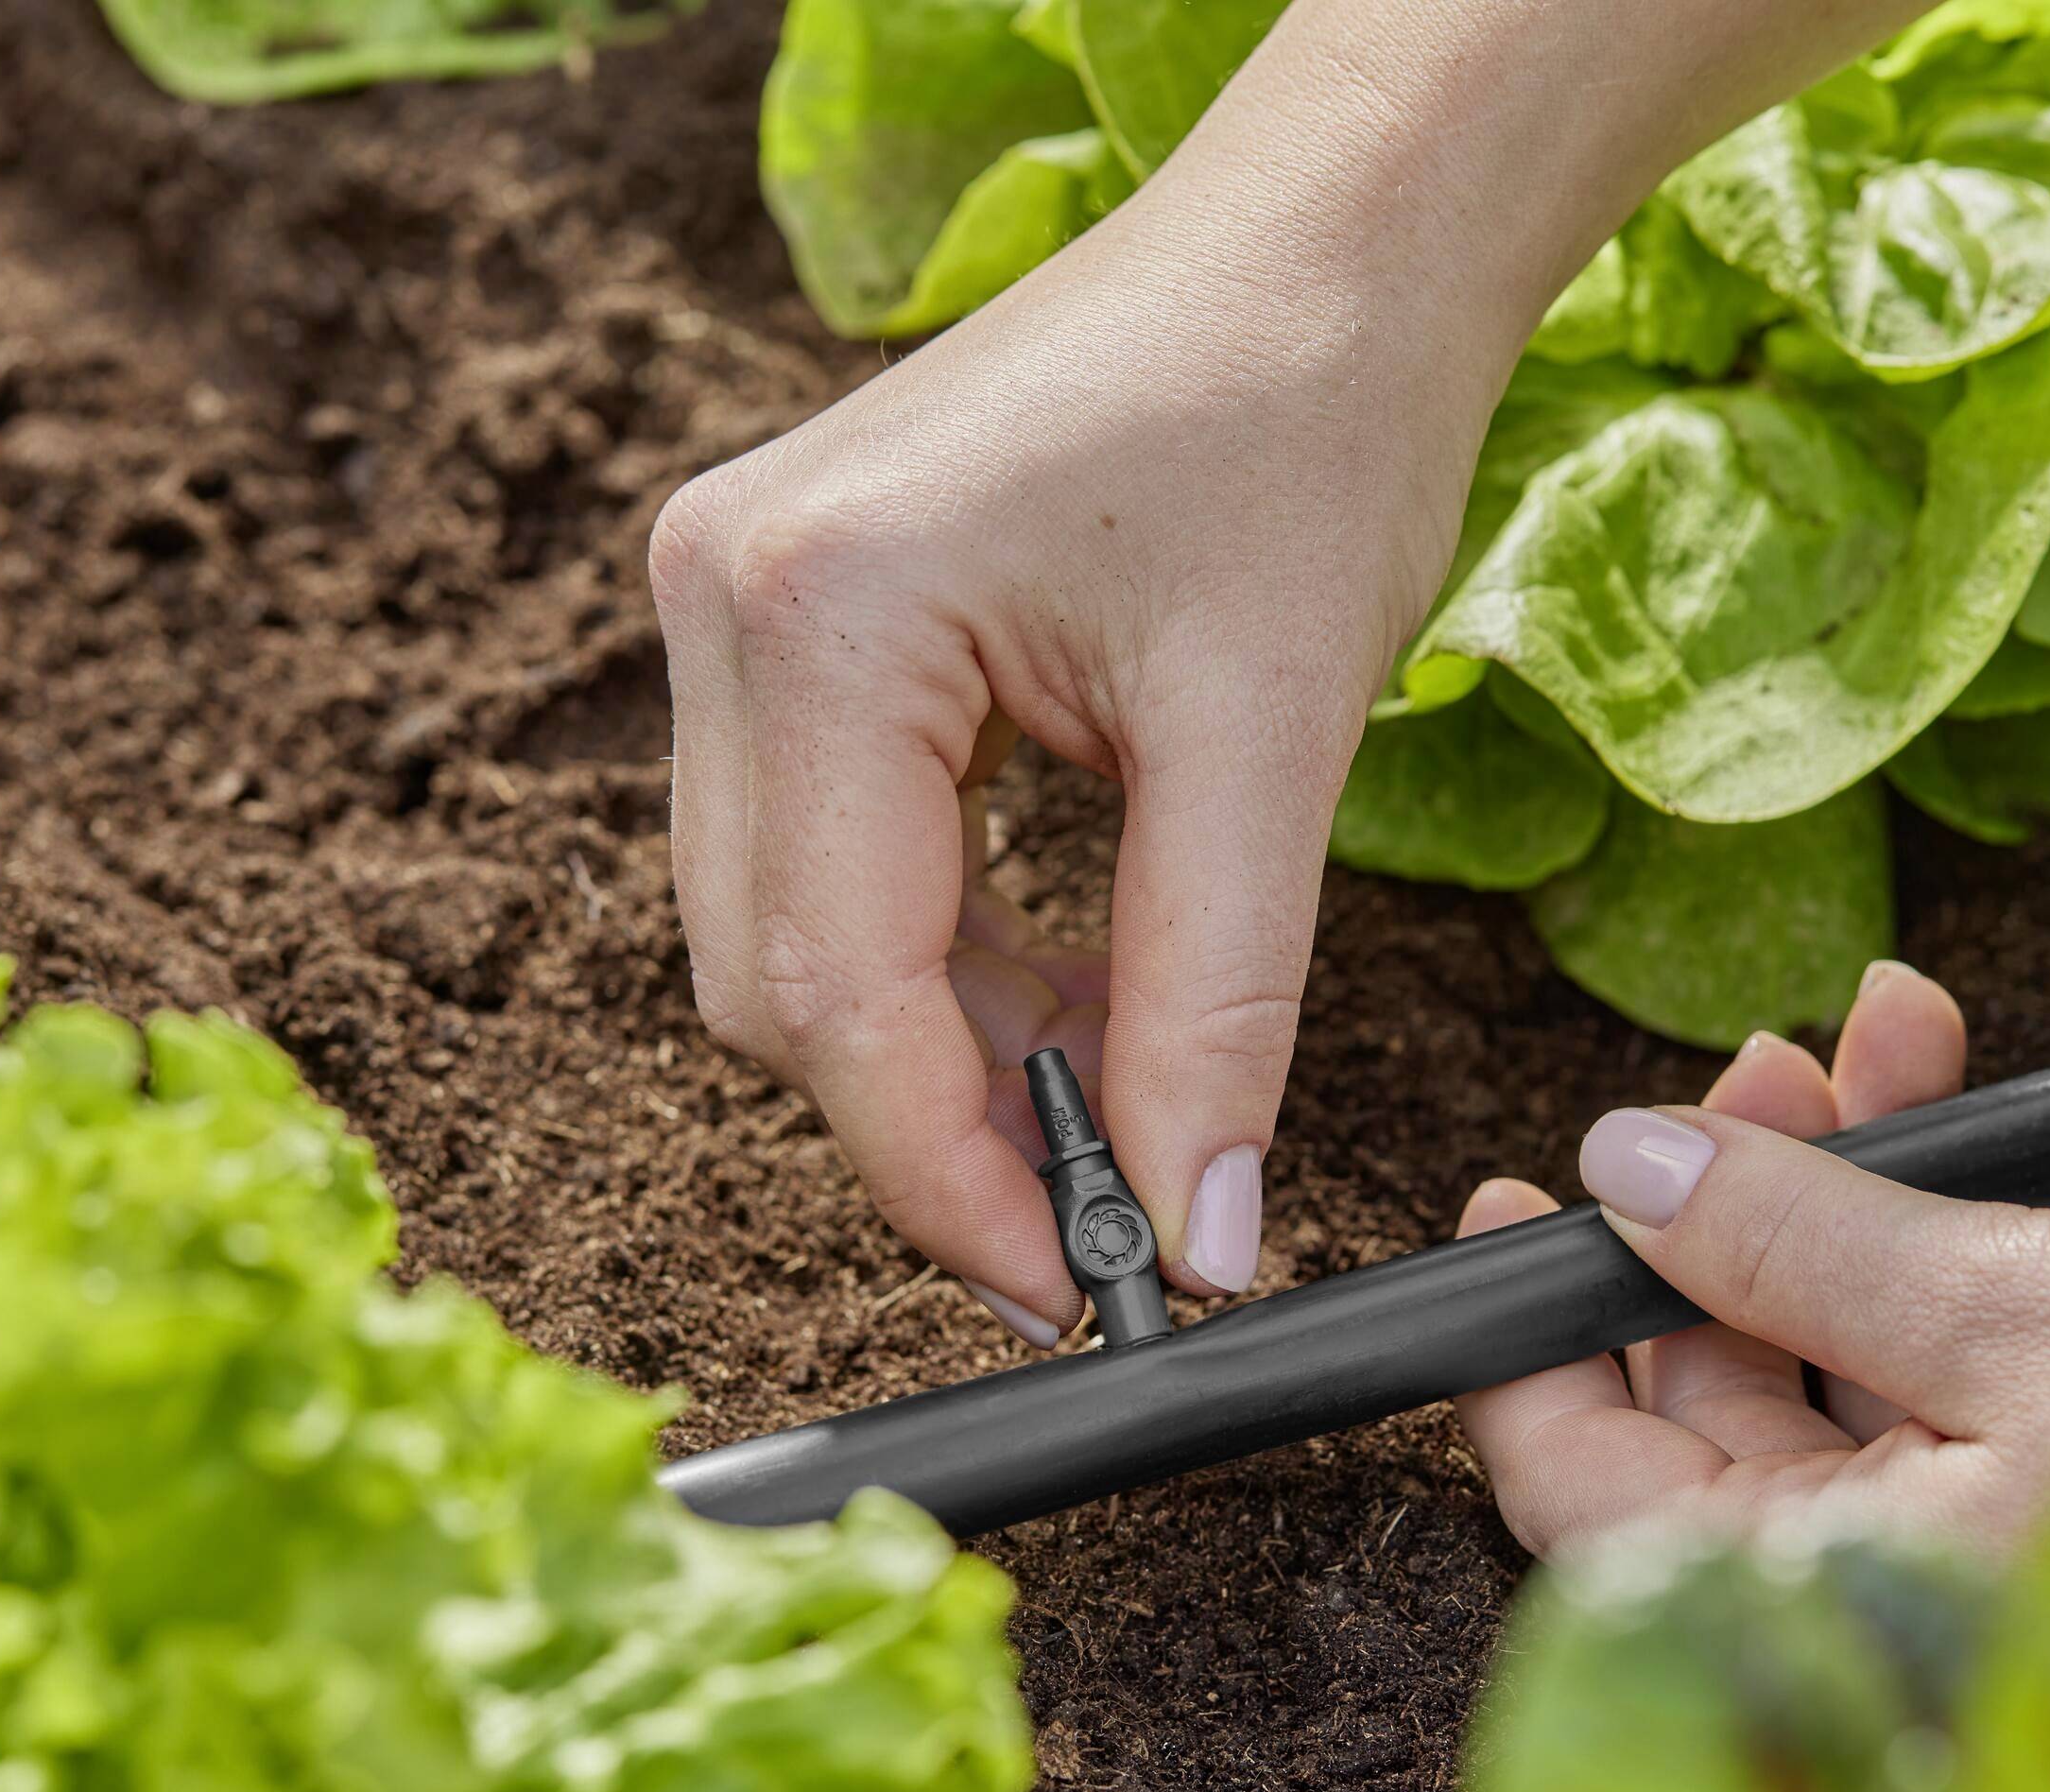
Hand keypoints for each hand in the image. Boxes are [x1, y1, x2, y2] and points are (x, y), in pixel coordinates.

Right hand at [654, 0, 1933, 1347]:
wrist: (1323, 238)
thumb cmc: (1308, 417)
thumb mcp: (1274, 740)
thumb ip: (1216, 1006)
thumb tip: (1193, 1239)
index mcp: (818, 612)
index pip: (834, 987)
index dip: (947, 1177)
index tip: (1069, 1294)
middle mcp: (725, 599)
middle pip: (777, 977)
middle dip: (942, 1119)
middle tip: (1116, 1212)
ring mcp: (738, 601)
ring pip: (793, 930)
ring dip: (952, 1044)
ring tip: (1131, 1084)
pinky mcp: (795, 618)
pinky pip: (829, 854)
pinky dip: (952, 955)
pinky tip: (1083, 989)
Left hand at [1455, 963, 2049, 1561]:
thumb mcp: (2018, 1307)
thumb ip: (1797, 1249)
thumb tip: (1623, 1174)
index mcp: (1831, 1617)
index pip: (1586, 1497)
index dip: (1527, 1341)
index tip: (1508, 1201)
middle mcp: (1877, 1604)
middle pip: (1701, 1407)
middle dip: (1715, 1211)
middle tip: (1749, 1066)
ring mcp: (1961, 1546)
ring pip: (1817, 1362)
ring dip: (1825, 1189)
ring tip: (1865, 1036)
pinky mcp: (2043, 1484)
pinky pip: (1927, 1364)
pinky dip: (1924, 1233)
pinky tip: (1944, 1087)